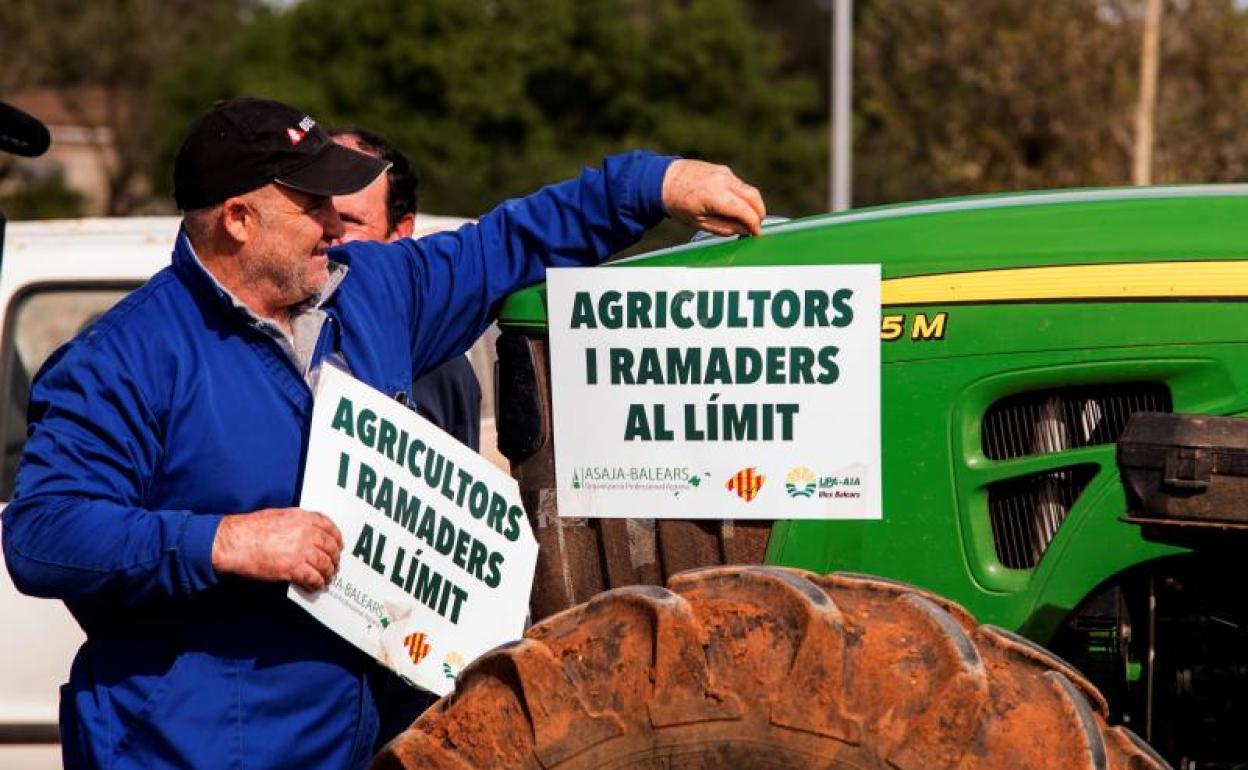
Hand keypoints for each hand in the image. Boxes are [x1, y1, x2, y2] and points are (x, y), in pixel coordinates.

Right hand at [211, 507, 343, 590]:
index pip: (329, 526)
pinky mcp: (293, 568)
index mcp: (302, 518)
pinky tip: (316, 586)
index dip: (337, 538)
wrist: (235, 542)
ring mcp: (301, 551)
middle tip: (334, 565)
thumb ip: (295, 522)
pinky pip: (313, 578)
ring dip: (328, 573)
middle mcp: (305, 533)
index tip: (339, 545)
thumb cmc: (249, 529)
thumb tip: (305, 530)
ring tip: (327, 578)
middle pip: (330, 547)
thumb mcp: (278, 515)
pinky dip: (316, 583)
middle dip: (334, 558)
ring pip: (325, 564)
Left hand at [661, 159, 766, 237]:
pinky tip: (736, 206)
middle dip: (759, 213)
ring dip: (752, 204)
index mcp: (716, 196)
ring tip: (747, 219)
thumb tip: (743, 230)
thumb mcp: (699, 222)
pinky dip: (743, 196)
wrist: (663, 179)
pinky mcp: (723, 169)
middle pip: (753, 197)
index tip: (757, 234)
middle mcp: (723, 181)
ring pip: (749, 189)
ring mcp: (724, 173)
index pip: (745, 210)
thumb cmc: (678, 203)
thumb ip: (724, 228)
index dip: (754, 224)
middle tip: (756, 227)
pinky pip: (739, 184)